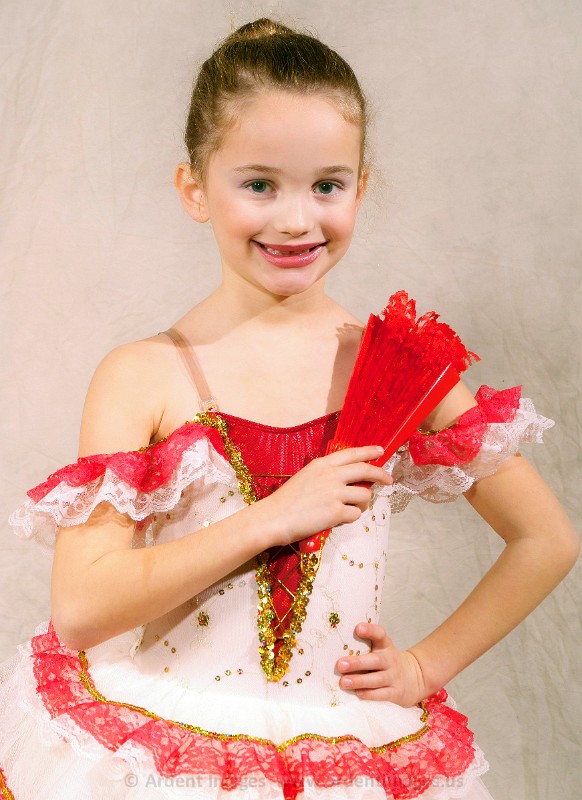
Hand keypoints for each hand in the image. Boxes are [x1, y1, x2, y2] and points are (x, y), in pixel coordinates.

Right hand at [257, 445, 391, 546]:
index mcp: (322, 464)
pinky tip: (339, 520)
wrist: (273, 518)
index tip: (380, 451)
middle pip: (365, 470)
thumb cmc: (285, 501)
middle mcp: (331, 475)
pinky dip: (351, 518)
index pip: (352, 454)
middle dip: (380, 474)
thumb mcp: (305, 477)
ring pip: (364, 495)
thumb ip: (325, 475)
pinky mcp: (337, 512)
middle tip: (388, 480)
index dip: (369, 452)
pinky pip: (356, 514)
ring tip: (353, 509)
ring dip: (362, 504)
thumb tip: (346, 481)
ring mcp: (335, 493)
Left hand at [336, 623, 428, 707]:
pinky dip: (370, 694)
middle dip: (357, 663)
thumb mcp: (379, 650)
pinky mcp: (396, 692)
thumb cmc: (385, 662)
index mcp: (385, 645)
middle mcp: (390, 659)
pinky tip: (358, 694)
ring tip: (344, 682)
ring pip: (377, 679)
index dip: (370, 630)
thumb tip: (332, 647)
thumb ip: (362, 647)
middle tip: (340, 664)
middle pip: (375, 660)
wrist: (413, 678)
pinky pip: (383, 694)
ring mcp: (394, 676)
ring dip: (360, 681)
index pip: (380, 634)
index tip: (358, 628)